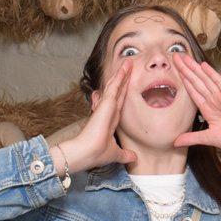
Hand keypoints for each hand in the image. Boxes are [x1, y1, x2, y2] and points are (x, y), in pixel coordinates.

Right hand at [54, 59, 136, 174]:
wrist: (86, 153)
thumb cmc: (96, 154)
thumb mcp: (116, 153)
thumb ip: (125, 154)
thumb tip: (134, 157)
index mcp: (111, 120)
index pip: (119, 103)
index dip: (123, 92)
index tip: (126, 83)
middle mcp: (109, 111)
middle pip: (118, 91)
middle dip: (123, 79)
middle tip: (128, 66)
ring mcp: (107, 106)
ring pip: (116, 86)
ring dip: (122, 74)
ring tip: (128, 62)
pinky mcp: (106, 104)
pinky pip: (114, 87)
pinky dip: (119, 77)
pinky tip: (124, 68)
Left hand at [172, 54, 220, 160]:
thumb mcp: (208, 138)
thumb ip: (191, 138)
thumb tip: (175, 142)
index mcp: (207, 109)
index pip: (192, 91)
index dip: (183, 80)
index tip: (174, 71)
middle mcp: (213, 100)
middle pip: (196, 81)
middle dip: (185, 70)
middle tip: (175, 57)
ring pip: (205, 79)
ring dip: (195, 68)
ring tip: (185, 57)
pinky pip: (220, 83)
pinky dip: (212, 74)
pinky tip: (204, 65)